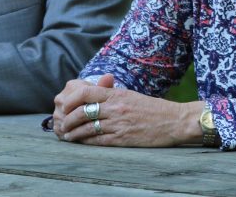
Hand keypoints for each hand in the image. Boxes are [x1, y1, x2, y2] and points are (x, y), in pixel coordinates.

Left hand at [52, 74, 201, 146]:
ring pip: (86, 128)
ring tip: (67, 135)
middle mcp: (116, 108)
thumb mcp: (131, 96)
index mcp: (117, 94)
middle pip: (81, 112)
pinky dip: (85, 142)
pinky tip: (79, 142)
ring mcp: (118, 124)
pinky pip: (97, 141)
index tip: (64, 105)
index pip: (86, 92)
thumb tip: (92, 94)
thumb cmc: (153, 108)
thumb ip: (112, 94)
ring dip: (73, 132)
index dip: (71, 99)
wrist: (174, 121)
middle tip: (62, 123)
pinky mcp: (123, 139)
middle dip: (67, 119)